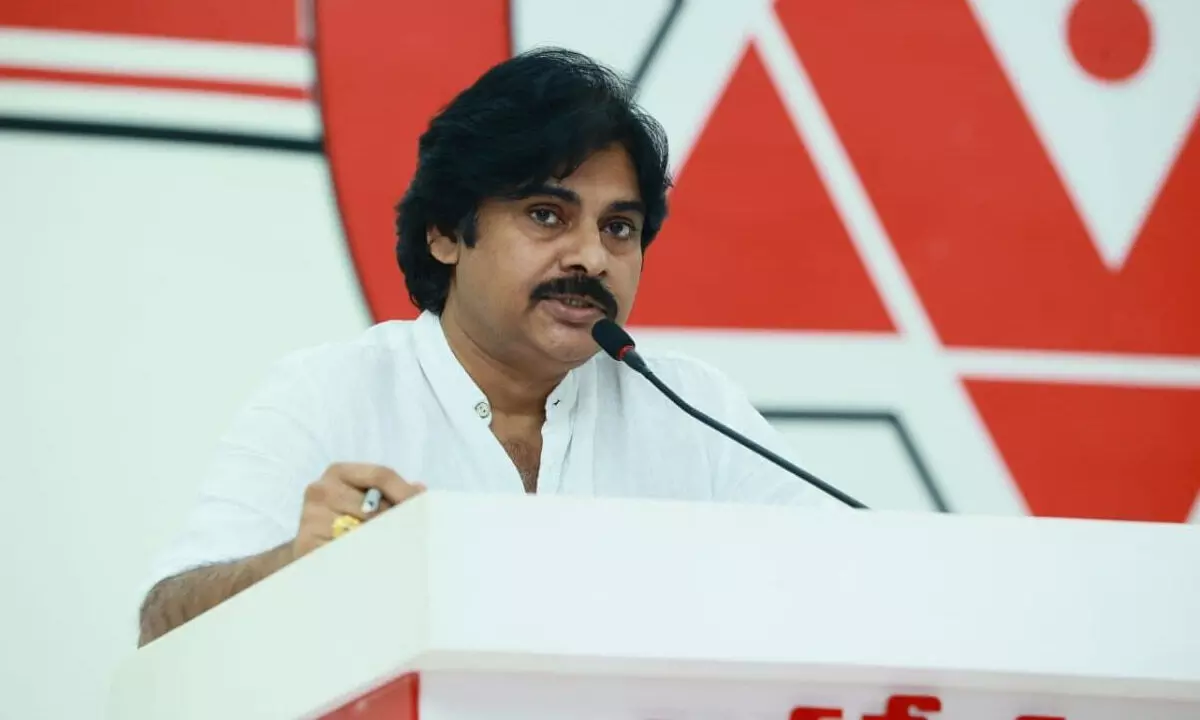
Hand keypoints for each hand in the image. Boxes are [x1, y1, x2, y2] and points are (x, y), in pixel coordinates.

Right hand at [292, 463, 424, 558]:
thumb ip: (395, 493)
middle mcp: (321, 490)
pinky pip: (346, 552)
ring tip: (391, 551)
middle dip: (397, 522)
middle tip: (412, 537)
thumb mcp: (368, 499)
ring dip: (382, 543)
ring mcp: (311, 517)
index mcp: (338, 472)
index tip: (424, 509)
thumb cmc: (346, 520)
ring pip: (364, 531)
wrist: (310, 550)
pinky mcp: (306, 544)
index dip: (406, 492)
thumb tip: (420, 490)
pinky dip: (363, 558)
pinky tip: (369, 562)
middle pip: (376, 506)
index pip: (381, 475)